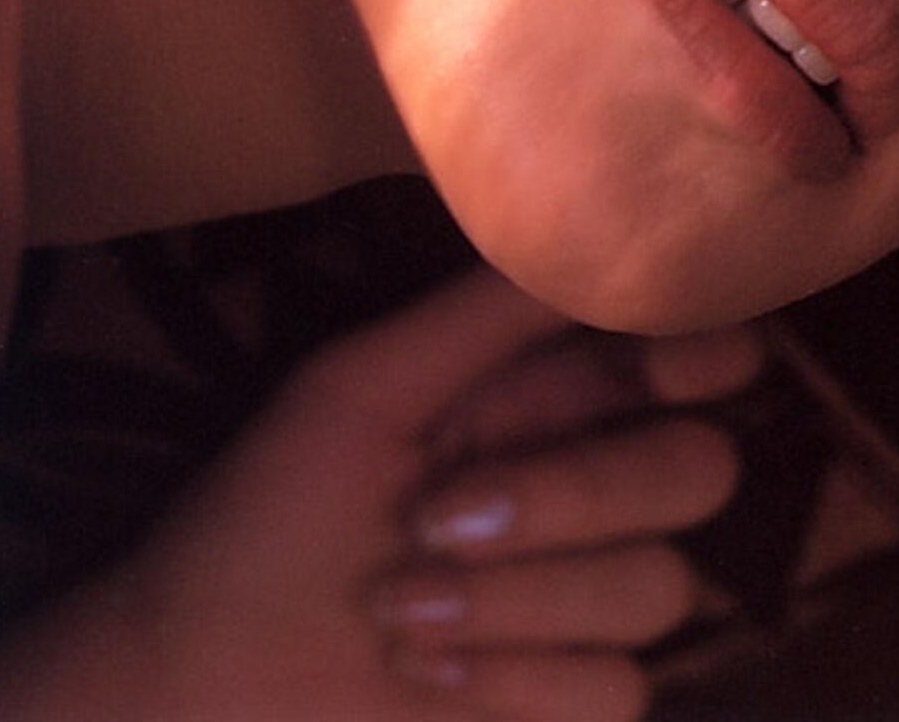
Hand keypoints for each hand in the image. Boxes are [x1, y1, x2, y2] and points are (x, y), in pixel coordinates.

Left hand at [0, 267, 761, 720]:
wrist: (193, 679)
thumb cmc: (260, 519)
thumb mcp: (359, 388)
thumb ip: (486, 312)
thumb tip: (600, 224)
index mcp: (540, 398)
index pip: (677, 357)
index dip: (705, 352)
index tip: (687, 369)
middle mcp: (581, 488)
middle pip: (695, 470)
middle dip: (575, 496)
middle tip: (442, 517)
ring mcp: (581, 601)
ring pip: (655, 588)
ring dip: (516, 600)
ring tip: (396, 607)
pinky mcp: (566, 700)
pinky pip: (615, 687)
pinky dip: (513, 677)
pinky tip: (423, 671)